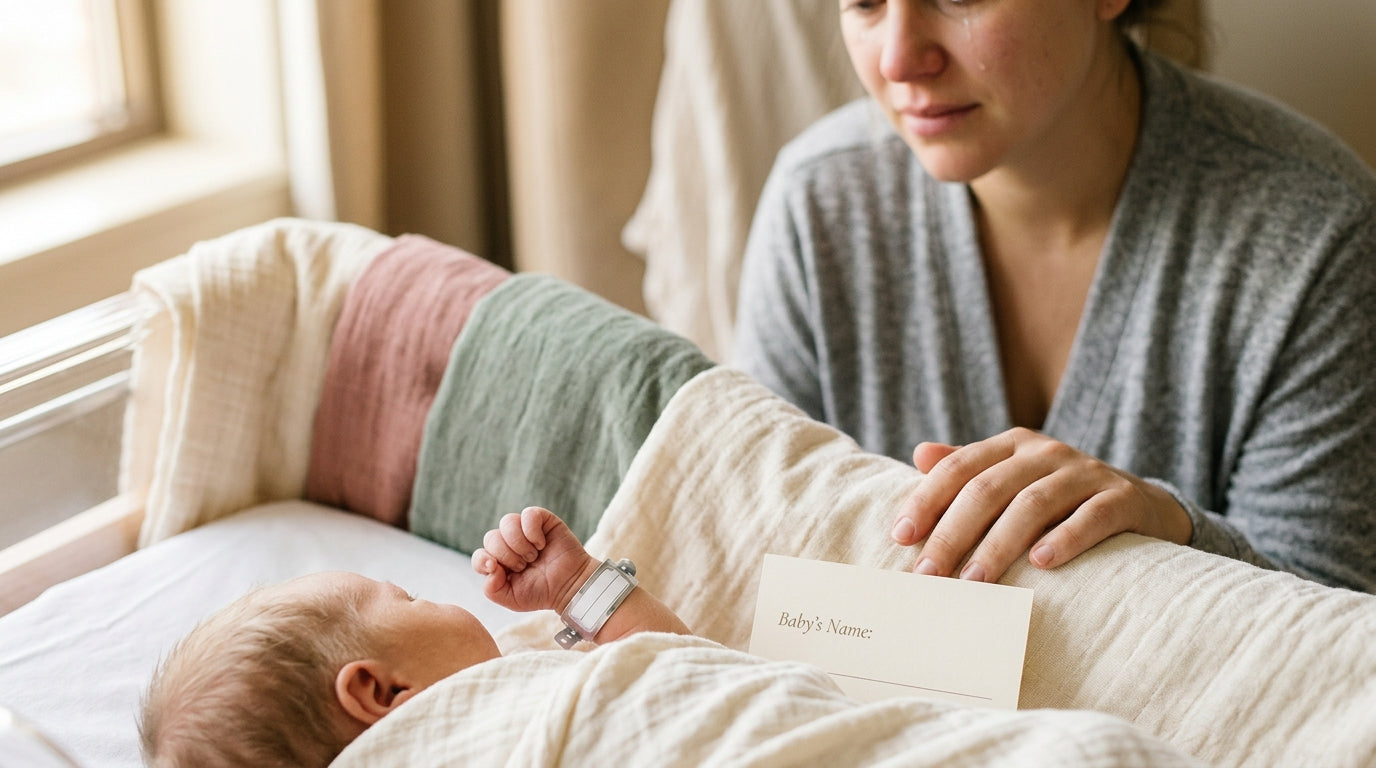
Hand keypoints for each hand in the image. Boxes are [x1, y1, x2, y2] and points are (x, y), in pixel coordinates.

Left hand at [473, 506, 597, 613]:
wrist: (569, 586)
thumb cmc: (541, 592)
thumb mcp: (511, 599)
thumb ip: (492, 588)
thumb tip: (490, 566)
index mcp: (499, 562)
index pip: (480, 555)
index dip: (483, 560)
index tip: (494, 567)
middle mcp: (509, 543)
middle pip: (491, 537)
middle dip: (507, 555)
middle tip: (525, 566)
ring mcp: (524, 530)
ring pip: (506, 522)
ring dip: (519, 543)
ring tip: (533, 556)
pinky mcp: (541, 520)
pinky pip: (527, 515)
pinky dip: (532, 531)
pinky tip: (541, 544)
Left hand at [891, 428, 1192, 582]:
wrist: (1142, 504)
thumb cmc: (1060, 498)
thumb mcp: (1013, 477)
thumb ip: (968, 468)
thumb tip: (919, 453)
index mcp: (1012, 445)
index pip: (959, 467)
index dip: (927, 500)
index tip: (901, 537)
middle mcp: (1046, 452)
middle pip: (988, 489)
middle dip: (952, 533)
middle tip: (929, 575)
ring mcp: (1087, 472)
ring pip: (1034, 503)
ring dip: (999, 544)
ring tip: (973, 580)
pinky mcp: (1123, 498)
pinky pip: (1092, 516)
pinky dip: (1066, 537)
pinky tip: (1043, 562)